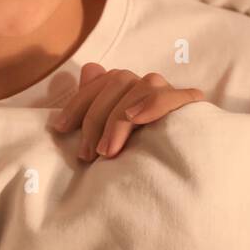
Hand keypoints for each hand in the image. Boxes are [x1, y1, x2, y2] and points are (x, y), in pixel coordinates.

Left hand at [51, 63, 204, 161]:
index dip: (77, 103)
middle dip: (95, 118)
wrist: (184, 180)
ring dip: (118, 120)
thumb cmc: (142, 162)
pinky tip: (137, 119)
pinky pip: (167, 96)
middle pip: (117, 81)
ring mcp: (170, 92)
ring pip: (140, 87)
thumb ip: (99, 107)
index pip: (101, 82)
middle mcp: (150, 85)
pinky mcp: (189, 105)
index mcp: (130, 89)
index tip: (60, 129)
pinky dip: (150, 104)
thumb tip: (89, 69)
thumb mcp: (115, 140)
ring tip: (108, 153)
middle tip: (86, 155)